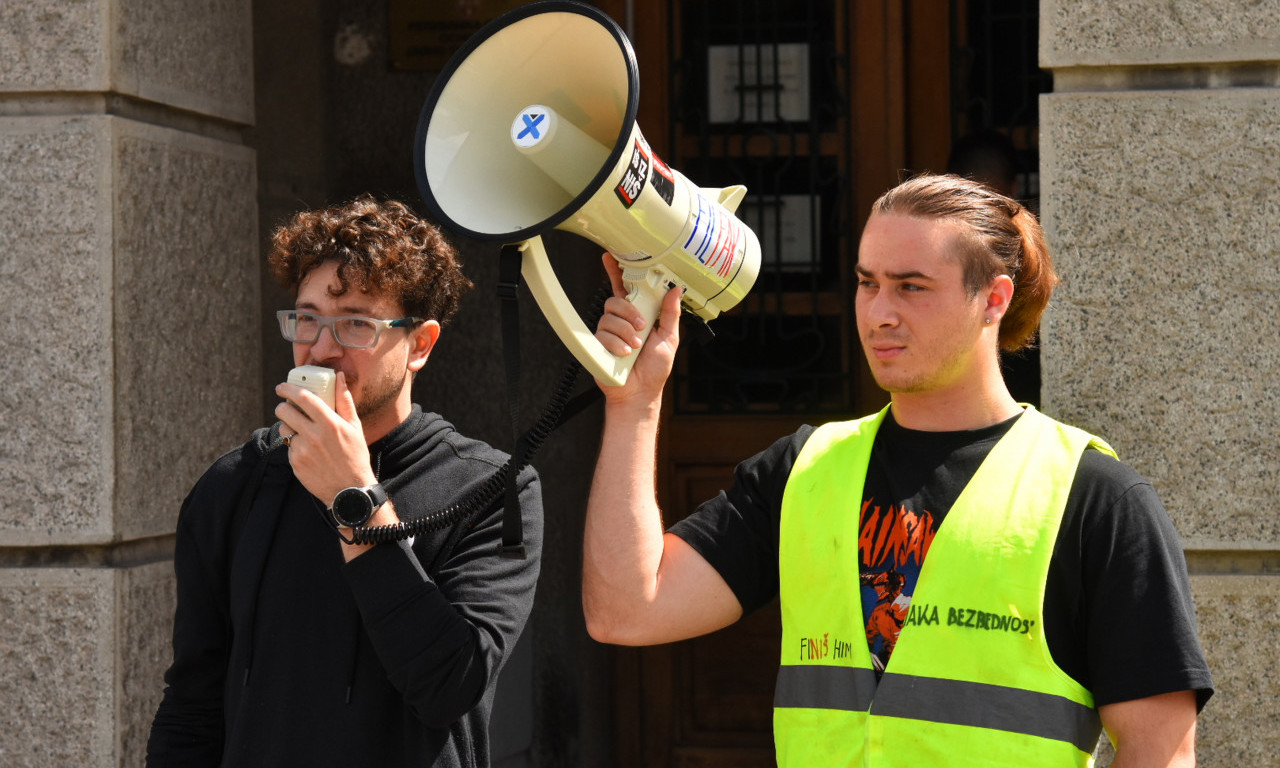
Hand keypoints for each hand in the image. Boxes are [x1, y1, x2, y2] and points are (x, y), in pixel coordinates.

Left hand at [274, 372, 376, 505]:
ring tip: (299, 430)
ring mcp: (302, 450)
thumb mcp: (355, 427)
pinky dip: (294, 445)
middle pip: (284, 411)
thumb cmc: (355, 455)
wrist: (350, 490)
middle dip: (283, 406)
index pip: (303, 398)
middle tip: (287, 407)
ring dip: (287, 426)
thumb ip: (344, 400)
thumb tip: (339, 377)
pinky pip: (288, 446)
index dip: (288, 389)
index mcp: (330, 423)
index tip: (282, 386)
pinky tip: (307, 450)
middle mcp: (314, 435)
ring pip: (283, 429)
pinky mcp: (295, 463)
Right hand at [594, 253, 682, 406]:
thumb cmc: (654, 369)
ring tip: (635, 347)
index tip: (610, 257)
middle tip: (642, 327)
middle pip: (615, 300)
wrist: (640, 393)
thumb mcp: (669, 338)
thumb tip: (676, 290)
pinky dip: (617, 345)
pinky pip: (603, 334)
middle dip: (630, 312)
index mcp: (637, 315)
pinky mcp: (597, 345)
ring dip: (626, 332)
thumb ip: (671, 314)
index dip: (616, 272)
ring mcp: (607, 333)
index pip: (624, 288)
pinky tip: (624, 355)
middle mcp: (620, 321)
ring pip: (609, 317)